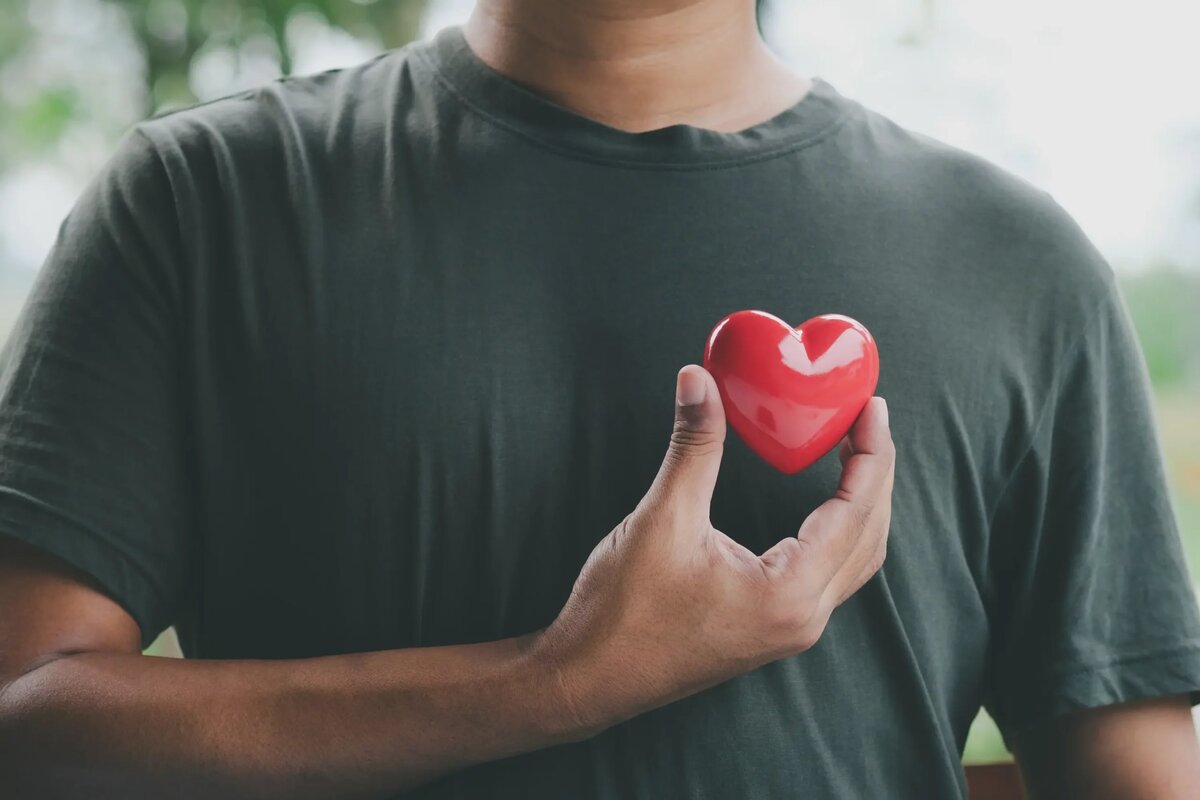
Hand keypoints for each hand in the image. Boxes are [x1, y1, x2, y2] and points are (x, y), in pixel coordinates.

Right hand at [532, 365, 894, 735]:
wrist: (589, 678)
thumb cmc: (622, 612)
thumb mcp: (662, 519)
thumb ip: (693, 447)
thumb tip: (698, 379)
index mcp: (789, 593)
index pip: (856, 512)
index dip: (870, 453)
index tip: (871, 407)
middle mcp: (802, 618)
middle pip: (869, 536)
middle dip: (875, 474)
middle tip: (867, 419)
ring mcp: (789, 630)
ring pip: (855, 561)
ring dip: (862, 506)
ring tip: (853, 452)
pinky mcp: (771, 629)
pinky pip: (830, 575)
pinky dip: (839, 531)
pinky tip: (822, 504)